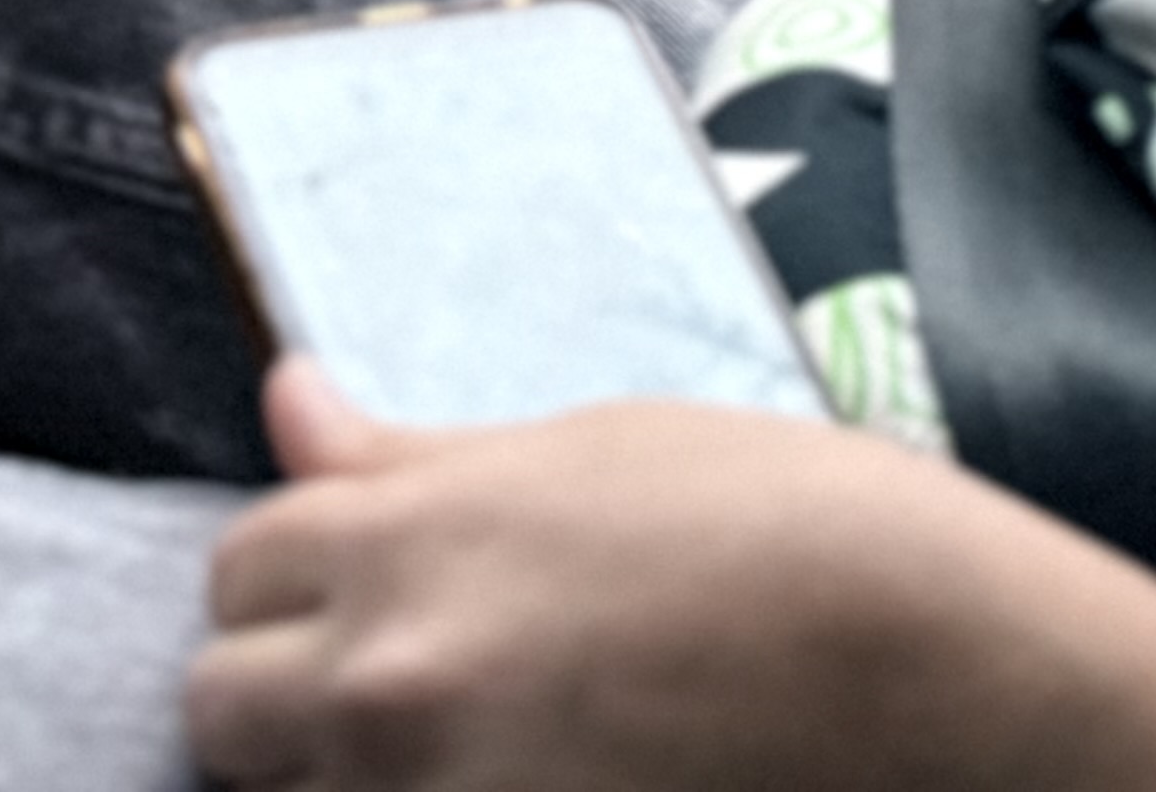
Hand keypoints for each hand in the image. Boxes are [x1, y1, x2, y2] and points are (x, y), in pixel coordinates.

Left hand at [188, 360, 1155, 791]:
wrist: (932, 666)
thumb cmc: (788, 527)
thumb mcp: (599, 449)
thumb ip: (418, 457)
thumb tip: (287, 402)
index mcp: (416, 536)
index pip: (239, 566)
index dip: (299, 571)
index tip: (365, 580)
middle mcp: (392, 679)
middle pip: (223, 705)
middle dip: (285, 687)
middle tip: (405, 677)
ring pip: (295, 791)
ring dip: (346, 763)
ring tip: (477, 731)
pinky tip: (519, 770)